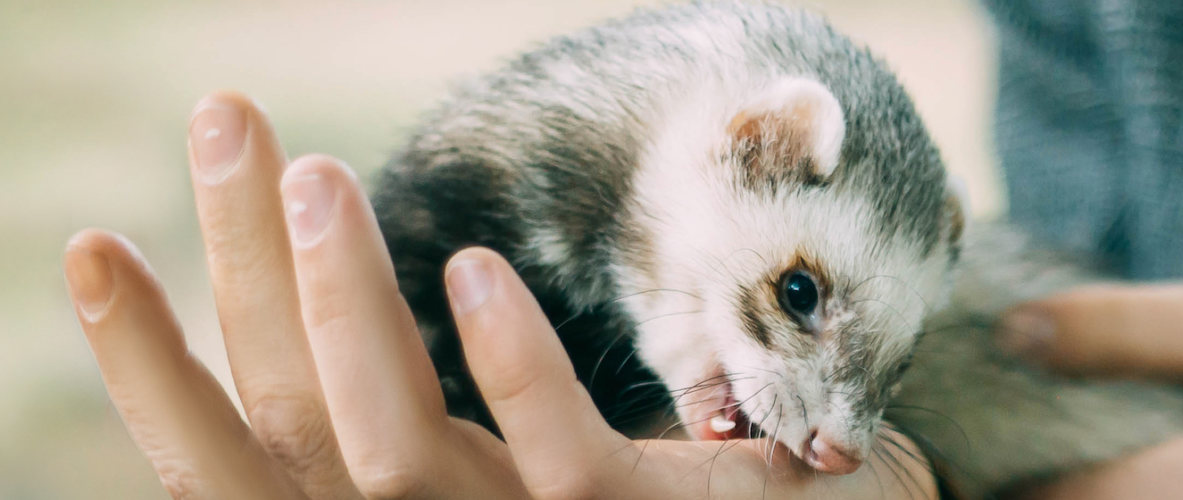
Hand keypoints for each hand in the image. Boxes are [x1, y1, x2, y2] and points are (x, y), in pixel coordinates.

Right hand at [61, 91, 933, 498]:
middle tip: (230, 120)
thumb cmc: (602, 482)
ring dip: (351, 299)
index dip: (149, 361)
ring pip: (398, 444)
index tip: (89, 245)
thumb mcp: (476, 445)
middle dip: (246, 269)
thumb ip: (389, 397)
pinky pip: (558, 453)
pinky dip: (510, 362)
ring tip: (325, 174)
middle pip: (295, 419)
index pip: (231, 454)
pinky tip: (474, 266)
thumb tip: (294, 286)